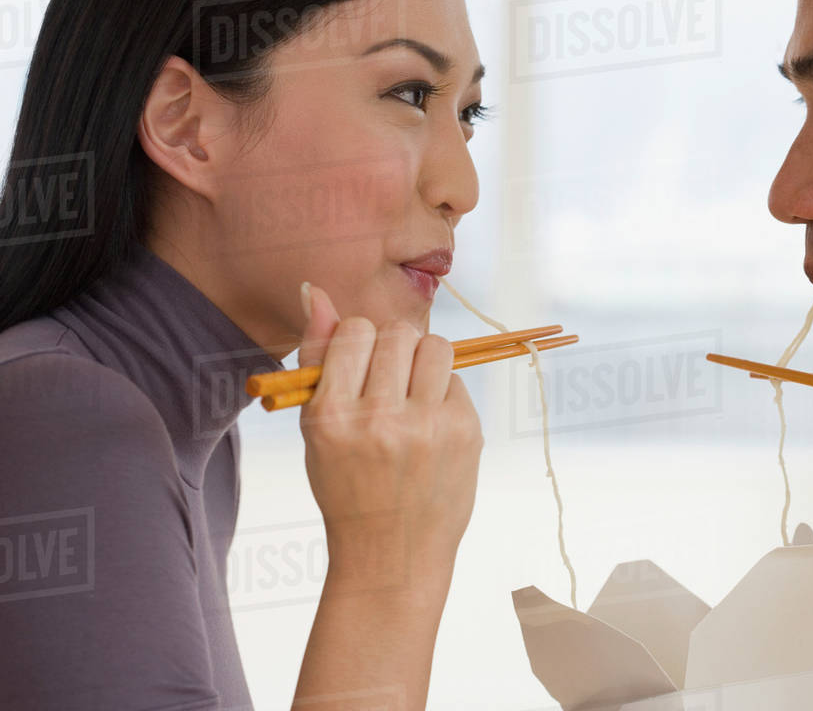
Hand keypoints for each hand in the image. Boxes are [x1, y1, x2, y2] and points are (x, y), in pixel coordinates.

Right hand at [296, 283, 483, 584]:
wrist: (392, 554)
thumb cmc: (346, 483)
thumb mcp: (315, 429)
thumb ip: (317, 358)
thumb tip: (316, 290)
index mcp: (332, 416)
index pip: (354, 331)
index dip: (359, 341)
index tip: (359, 365)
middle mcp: (380, 419)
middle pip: (398, 333)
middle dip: (393, 349)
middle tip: (388, 382)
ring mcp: (427, 427)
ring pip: (435, 347)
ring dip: (423, 361)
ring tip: (411, 394)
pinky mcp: (465, 433)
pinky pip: (456, 381)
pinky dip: (443, 395)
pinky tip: (430, 428)